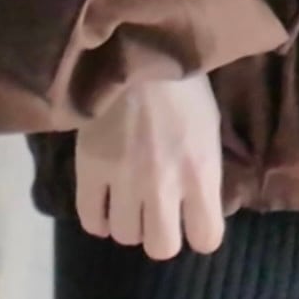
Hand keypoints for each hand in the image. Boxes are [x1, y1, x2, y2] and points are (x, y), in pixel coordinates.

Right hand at [75, 72, 227, 259]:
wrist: (135, 51)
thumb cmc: (182, 85)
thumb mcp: (209, 128)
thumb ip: (205, 171)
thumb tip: (200, 204)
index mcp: (201, 172)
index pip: (207, 238)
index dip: (200, 233)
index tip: (194, 221)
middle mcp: (164, 185)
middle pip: (161, 247)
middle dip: (161, 234)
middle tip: (157, 214)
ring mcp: (123, 181)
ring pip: (125, 236)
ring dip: (128, 222)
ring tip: (129, 201)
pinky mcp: (89, 170)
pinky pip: (91, 220)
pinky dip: (98, 218)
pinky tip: (104, 203)